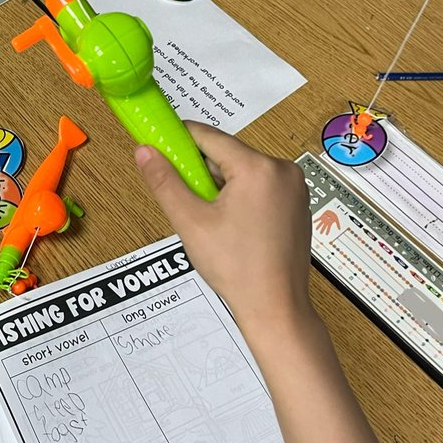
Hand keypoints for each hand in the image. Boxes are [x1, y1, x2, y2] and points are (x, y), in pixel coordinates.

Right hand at [134, 122, 313, 331]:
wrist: (275, 306)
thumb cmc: (237, 269)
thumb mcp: (190, 222)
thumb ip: (165, 182)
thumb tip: (145, 151)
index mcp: (258, 168)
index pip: (209, 136)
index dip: (179, 140)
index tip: (158, 144)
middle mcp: (282, 170)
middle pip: (227, 154)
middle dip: (201, 171)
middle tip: (184, 198)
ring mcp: (294, 187)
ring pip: (243, 171)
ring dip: (220, 186)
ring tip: (209, 220)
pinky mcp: (297, 203)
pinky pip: (260, 187)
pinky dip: (240, 196)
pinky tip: (230, 226)